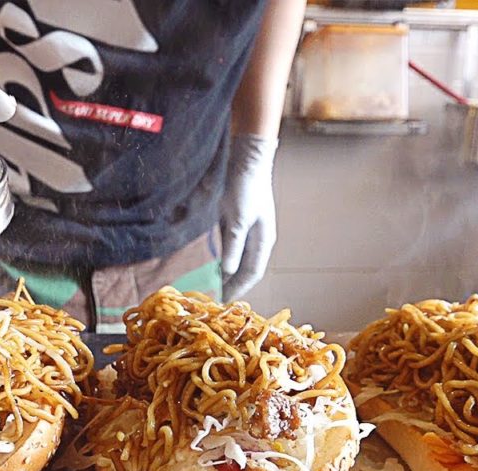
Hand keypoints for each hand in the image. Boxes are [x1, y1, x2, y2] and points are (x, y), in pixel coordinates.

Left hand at [220, 134, 278, 301]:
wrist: (248, 161)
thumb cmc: (245, 189)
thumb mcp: (237, 219)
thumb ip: (233, 245)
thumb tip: (228, 272)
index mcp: (263, 241)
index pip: (252, 273)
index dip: (239, 289)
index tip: (224, 302)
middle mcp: (259, 239)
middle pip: (247, 269)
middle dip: (234, 285)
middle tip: (217, 298)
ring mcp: (250, 231)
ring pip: (240, 260)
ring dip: (229, 273)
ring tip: (214, 285)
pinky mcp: (240, 222)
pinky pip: (233, 248)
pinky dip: (225, 259)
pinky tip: (214, 264)